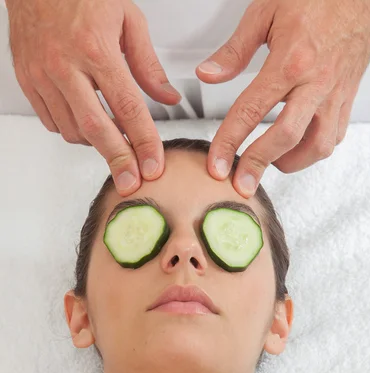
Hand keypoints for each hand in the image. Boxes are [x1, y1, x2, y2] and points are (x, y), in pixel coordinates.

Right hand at [5, 0, 181, 195]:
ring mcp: (42, 76)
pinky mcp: (28, 81)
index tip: (153, 165)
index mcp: (95, 48)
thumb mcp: (128, 19)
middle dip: (118, 161)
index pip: (127, 107)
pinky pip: (52, 122)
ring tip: (114, 143)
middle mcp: (65, 65)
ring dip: (97, 144)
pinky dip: (73, 131)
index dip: (143, 142)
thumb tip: (167, 98)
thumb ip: (148, 65)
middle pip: (97, 128)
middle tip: (132, 183)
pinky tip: (87, 124)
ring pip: (73, 130)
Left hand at [196, 0, 369, 197]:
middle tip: (241, 184)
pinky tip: (299, 146)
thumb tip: (208, 75)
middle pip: (286, 137)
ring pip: (317, 145)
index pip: (251, 110)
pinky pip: (335, 136)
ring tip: (271, 164)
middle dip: (258, 165)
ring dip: (292, 162)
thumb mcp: (265, 13)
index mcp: (290, 61)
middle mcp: (315, 82)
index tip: (217, 164)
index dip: (229, 141)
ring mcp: (335, 93)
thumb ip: (234, 50)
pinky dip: (314, 149)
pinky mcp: (348, 98)